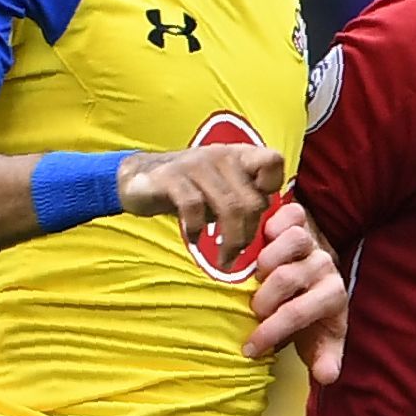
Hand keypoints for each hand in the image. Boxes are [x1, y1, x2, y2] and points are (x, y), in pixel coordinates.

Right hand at [119, 141, 286, 268]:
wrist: (139, 179)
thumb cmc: (191, 190)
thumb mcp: (223, 190)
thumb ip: (247, 200)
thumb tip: (276, 230)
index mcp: (239, 156)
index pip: (273, 161)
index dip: (273, 188)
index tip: (260, 214)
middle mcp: (221, 155)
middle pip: (252, 200)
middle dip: (248, 235)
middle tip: (237, 254)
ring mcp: (196, 165)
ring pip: (229, 207)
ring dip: (230, 241)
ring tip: (223, 259)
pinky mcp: (171, 178)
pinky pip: (194, 208)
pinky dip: (197, 230)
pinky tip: (194, 240)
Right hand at [244, 201, 347, 381]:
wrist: (315, 278)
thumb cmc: (310, 315)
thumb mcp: (317, 340)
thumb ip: (323, 357)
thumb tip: (327, 375)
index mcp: (333, 297)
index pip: (298, 313)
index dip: (270, 331)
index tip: (250, 347)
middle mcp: (325, 267)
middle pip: (287, 277)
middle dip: (263, 298)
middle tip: (251, 310)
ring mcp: (314, 241)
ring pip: (293, 240)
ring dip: (267, 259)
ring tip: (253, 275)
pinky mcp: (303, 221)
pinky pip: (292, 214)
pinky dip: (276, 221)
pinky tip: (261, 237)